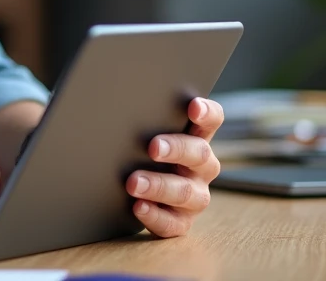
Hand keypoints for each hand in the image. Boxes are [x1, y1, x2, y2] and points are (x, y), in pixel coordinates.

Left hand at [125, 96, 224, 237]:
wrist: (135, 193)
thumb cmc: (141, 153)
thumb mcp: (147, 134)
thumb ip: (144, 121)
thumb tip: (113, 102)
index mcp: (196, 139)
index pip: (211, 121)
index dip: (206, 113)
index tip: (193, 107)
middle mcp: (202, 167)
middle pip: (199, 154)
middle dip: (176, 149)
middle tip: (152, 146)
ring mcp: (195, 196)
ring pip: (186, 191)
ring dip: (159, 185)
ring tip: (133, 182)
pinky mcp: (182, 222)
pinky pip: (173, 223)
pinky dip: (155, 215)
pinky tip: (138, 207)